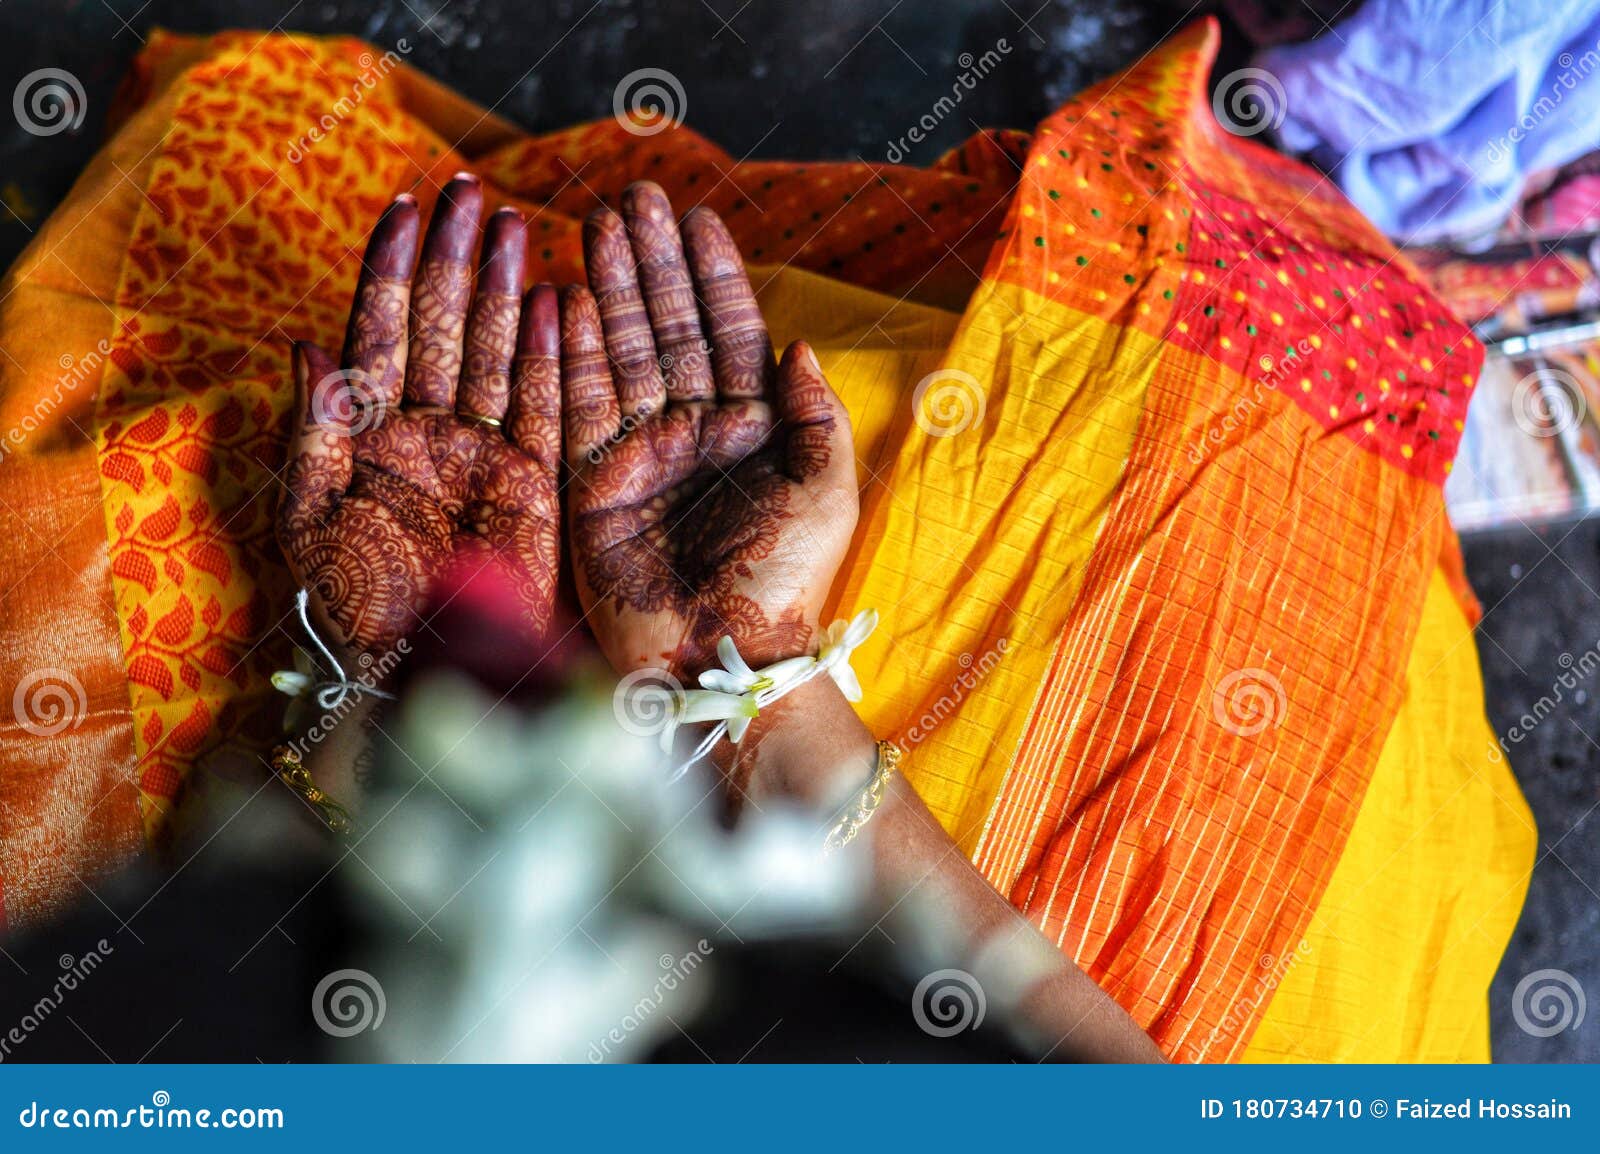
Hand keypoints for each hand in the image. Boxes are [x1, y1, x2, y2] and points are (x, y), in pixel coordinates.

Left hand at [277, 176, 561, 659]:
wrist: (424, 674)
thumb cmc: (355, 610)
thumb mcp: (311, 522)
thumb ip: (312, 433)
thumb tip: (304, 345)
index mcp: (369, 435)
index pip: (383, 333)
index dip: (391, 269)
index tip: (403, 205)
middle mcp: (430, 433)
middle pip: (445, 327)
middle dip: (453, 257)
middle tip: (470, 191)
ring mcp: (486, 454)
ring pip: (496, 352)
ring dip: (503, 287)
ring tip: (515, 225)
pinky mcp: (535, 481)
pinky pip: (546, 405)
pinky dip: (553, 354)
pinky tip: (556, 301)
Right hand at [560, 181, 857, 678]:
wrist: (724, 655)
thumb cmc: (786, 580)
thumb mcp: (825, 492)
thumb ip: (816, 416)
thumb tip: (796, 345)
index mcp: (753, 430)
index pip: (730, 333)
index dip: (712, 275)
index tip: (697, 216)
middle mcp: (694, 433)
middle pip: (669, 328)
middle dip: (652, 262)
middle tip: (633, 196)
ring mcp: (640, 455)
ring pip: (623, 353)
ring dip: (611, 288)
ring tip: (598, 225)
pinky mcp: (593, 483)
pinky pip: (580, 404)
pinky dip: (573, 353)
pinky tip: (568, 298)